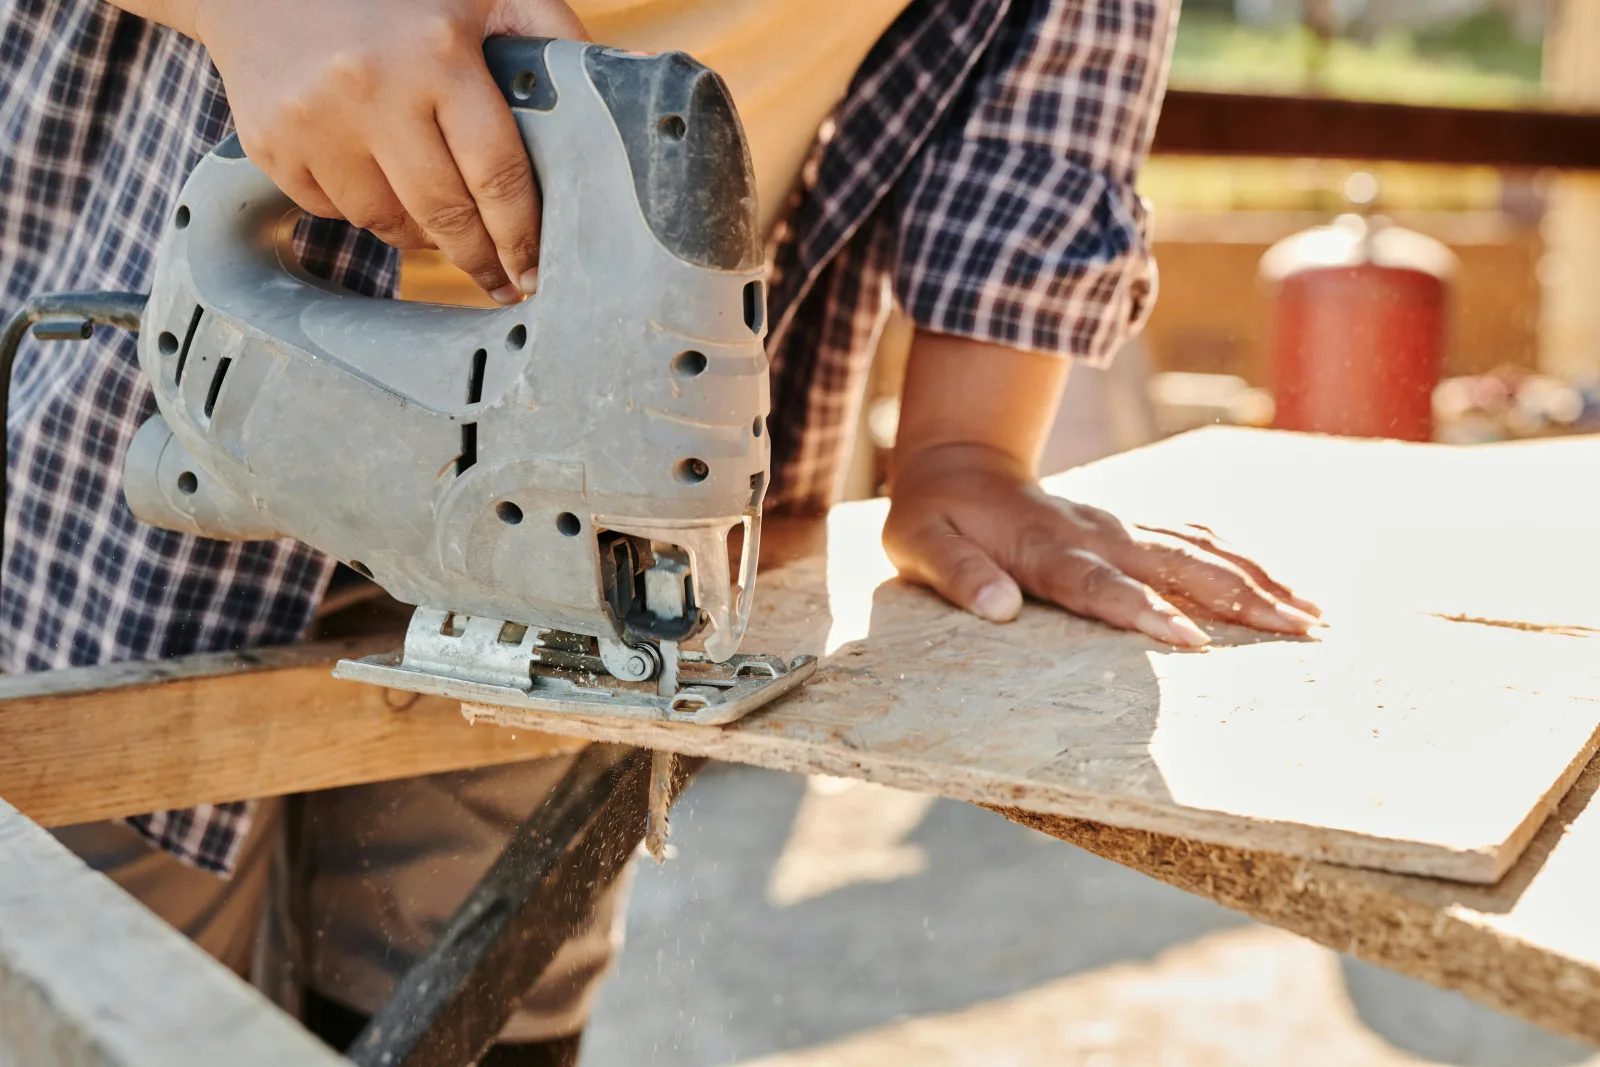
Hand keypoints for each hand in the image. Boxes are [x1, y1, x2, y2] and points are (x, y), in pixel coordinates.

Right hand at [195, 0, 587, 302]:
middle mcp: (371, 90)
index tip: (534, 271)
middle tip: (502, 282)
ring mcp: (314, 121)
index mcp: (437, 53)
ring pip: (386, 223)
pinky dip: (363, 208)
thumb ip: (549, 33)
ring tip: (441, 223)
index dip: (521, 234)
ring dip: (421, 234)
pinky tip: (375, 178)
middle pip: (444, 215)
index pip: (497, 174)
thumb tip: (622, 85)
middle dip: (480, 259)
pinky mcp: (271, 143)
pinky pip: (334, 211)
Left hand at [882, 443, 1321, 646]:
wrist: (958, 464)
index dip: (1144, 611)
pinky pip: (1194, 541)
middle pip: (1175, 567)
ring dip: (1257, 582)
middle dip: (1240, 599)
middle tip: (1298, 632)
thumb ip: (958, 574)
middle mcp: (1095, 534)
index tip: (1193, 640)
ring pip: (1198, 552)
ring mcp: (1119, 526)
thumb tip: (999, 608)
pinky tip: (1279, 587)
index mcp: (1045, 547)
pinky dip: (1239, 563)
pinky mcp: (1130, 527)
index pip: (1098, 586)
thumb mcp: (918, 544)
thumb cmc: (934, 517)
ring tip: (1312, 615)